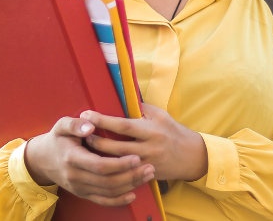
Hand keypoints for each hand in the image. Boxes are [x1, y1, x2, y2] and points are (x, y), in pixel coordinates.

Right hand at [23, 114, 155, 205]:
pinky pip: (103, 201)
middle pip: (108, 181)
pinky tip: (133, 193)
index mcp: (72, 158)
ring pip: (108, 192)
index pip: (99, 165)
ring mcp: (79, 188)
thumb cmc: (57, 139)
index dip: (119, 164)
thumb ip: (75, 124)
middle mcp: (75, 176)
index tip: (136, 157)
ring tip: (147, 175)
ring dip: (130, 185)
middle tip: (149, 167)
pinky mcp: (83, 194)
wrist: (43, 160)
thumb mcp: (61, 126)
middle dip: (131, 176)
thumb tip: (90, 125)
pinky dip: (119, 200)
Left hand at [82, 103, 208, 181]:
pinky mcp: (146, 175)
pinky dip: (111, 168)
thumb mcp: (160, 115)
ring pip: (118, 162)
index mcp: (152, 130)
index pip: (123, 125)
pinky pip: (125, 173)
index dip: (103, 120)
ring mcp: (147, 164)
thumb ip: (140, 108)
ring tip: (86, 147)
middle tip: (81, 133)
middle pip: (117, 147)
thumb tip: (119, 98)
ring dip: (100, 156)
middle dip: (97, 140)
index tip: (87, 114)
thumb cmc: (173, 131)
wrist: (192, 156)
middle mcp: (149, 148)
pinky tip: (99, 164)